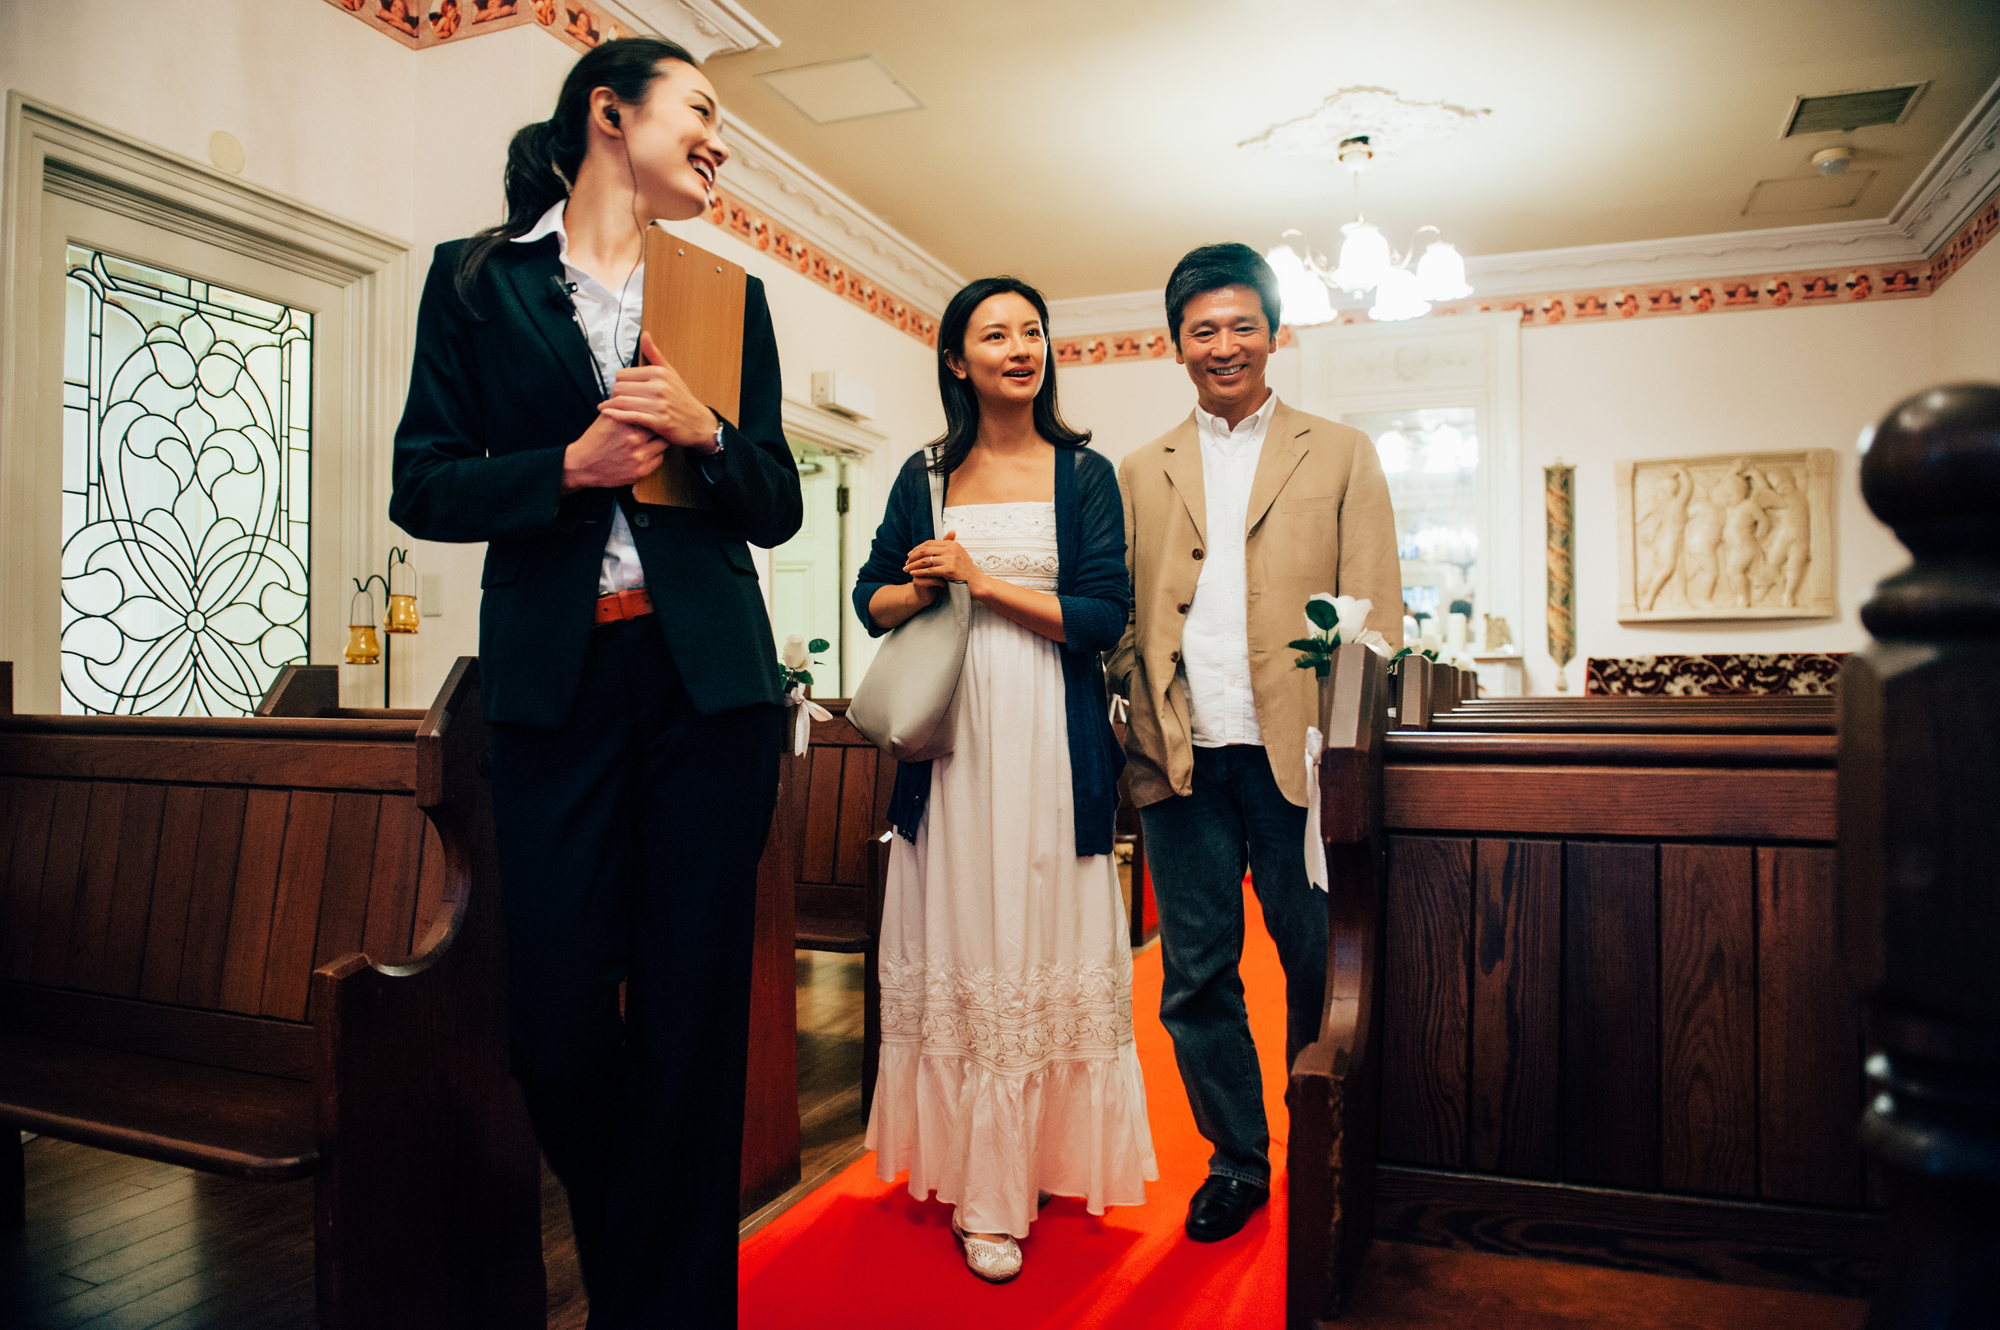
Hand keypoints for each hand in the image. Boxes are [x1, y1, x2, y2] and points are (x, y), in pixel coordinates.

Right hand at [561, 412, 665, 493]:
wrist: (582, 465)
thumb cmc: (595, 439)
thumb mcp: (606, 417)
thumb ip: (623, 406)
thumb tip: (640, 394)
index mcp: (625, 422)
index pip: (651, 412)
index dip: (654, 412)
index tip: (654, 413)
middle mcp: (633, 438)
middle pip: (660, 427)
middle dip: (659, 426)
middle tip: (658, 425)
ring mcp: (638, 456)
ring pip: (663, 444)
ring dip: (659, 440)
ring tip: (652, 438)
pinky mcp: (640, 471)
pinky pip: (659, 459)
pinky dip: (656, 454)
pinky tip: (648, 451)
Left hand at [598, 331, 722, 450]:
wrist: (699, 423)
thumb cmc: (682, 398)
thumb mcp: (670, 372)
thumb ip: (654, 354)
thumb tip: (644, 334)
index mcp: (659, 373)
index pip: (622, 374)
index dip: (619, 382)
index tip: (622, 390)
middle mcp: (659, 386)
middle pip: (620, 388)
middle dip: (615, 394)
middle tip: (616, 400)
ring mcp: (660, 405)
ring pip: (623, 401)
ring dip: (612, 405)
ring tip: (607, 408)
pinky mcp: (659, 422)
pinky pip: (631, 416)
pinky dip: (616, 415)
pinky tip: (608, 414)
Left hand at [904, 532, 982, 592]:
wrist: (978, 583)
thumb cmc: (968, 572)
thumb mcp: (959, 555)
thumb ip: (947, 549)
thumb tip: (933, 546)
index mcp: (952, 544)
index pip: (929, 543)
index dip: (917, 548)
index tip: (910, 555)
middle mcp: (951, 549)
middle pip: (925, 550)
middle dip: (912, 556)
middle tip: (906, 562)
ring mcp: (950, 559)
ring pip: (925, 560)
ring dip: (913, 565)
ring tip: (906, 569)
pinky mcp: (949, 570)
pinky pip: (929, 570)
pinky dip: (919, 572)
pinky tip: (913, 574)